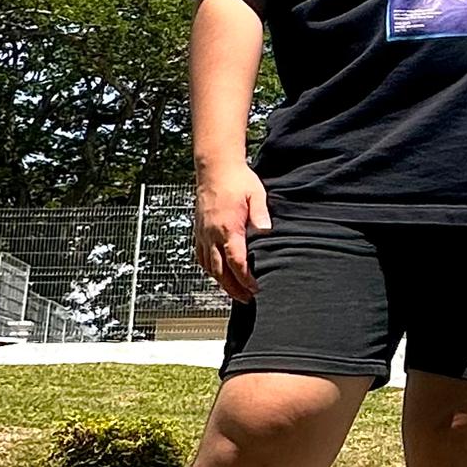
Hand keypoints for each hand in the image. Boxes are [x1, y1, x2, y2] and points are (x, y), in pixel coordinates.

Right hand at [194, 163, 270, 303]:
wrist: (215, 167)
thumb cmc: (237, 179)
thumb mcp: (256, 195)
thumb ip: (261, 217)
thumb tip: (267, 234)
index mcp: (227, 228)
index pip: (236, 262)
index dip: (245, 279)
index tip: (256, 289)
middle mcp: (212, 234)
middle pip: (220, 271)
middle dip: (233, 288)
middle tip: (247, 299)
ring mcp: (203, 234)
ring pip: (209, 267)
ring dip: (221, 283)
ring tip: (235, 292)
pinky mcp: (199, 231)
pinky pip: (201, 257)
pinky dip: (210, 270)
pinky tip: (218, 274)